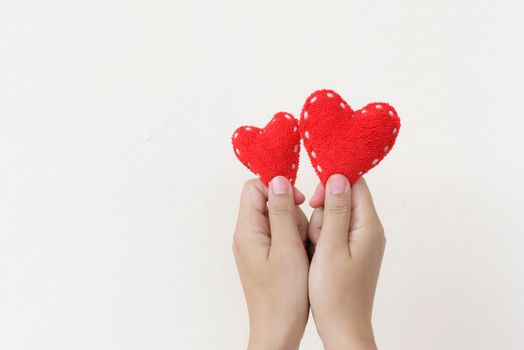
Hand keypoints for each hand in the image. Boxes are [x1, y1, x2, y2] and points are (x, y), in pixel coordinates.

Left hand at [233, 176, 309, 349]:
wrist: (278, 331)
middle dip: (291, 212)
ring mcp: (256, 246)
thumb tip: (278, 180)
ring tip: (302, 252)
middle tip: (301, 236)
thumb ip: (282, 212)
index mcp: (247, 230)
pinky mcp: (266, 256)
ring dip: (296, 228)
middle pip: (269, 202)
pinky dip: (295, 241)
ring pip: (280, 219)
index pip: (255, 188)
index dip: (278, 187)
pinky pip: (282, 236)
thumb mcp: (287, 249)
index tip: (301, 201)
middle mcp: (247, 235)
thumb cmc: (283, 296)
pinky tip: (302, 258)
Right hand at [308, 174, 385, 349]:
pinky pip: (334, 232)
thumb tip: (339, 177)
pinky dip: (322, 239)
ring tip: (318, 252)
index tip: (313, 200)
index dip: (332, 184)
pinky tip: (318, 257)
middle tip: (317, 237)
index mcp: (369, 226)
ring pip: (335, 216)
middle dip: (323, 211)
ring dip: (320, 228)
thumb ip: (335, 210)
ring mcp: (361, 241)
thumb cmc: (336, 293)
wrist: (343, 327)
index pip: (356, 184)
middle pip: (343, 199)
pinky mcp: (352, 251)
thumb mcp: (330, 248)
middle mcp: (369, 230)